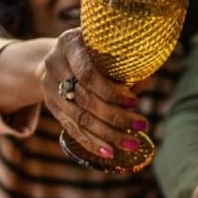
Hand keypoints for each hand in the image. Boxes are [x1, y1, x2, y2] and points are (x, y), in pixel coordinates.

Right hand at [40, 30, 148, 160]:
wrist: (57, 57)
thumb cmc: (91, 51)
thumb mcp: (103, 50)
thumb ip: (121, 66)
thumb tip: (147, 80)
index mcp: (69, 44)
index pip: (88, 74)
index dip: (111, 92)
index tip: (135, 103)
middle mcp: (54, 65)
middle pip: (85, 99)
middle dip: (115, 116)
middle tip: (142, 125)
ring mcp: (50, 88)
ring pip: (79, 118)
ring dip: (108, 134)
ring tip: (131, 143)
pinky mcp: (52, 107)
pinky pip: (72, 129)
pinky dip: (91, 143)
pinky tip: (109, 153)